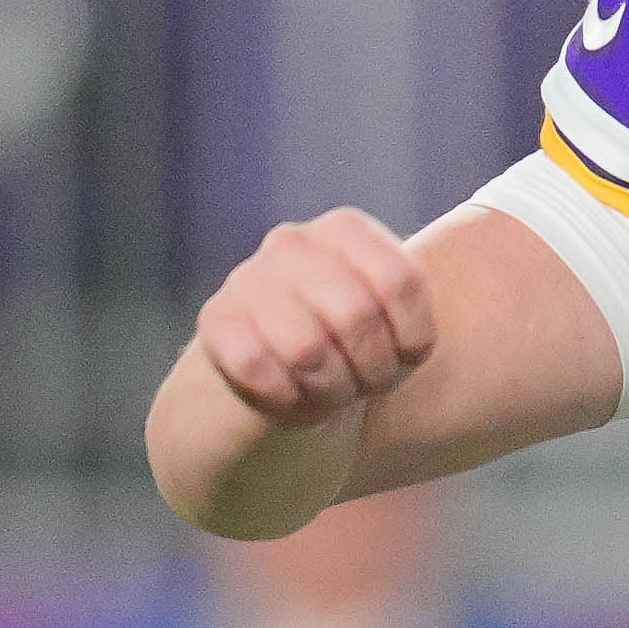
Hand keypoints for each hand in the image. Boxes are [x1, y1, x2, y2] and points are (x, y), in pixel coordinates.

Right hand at [195, 209, 440, 430]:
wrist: (291, 378)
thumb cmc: (358, 348)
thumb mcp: (401, 328)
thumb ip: (404, 309)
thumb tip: (366, 315)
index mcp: (346, 231)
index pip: (399, 281)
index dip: (412, 337)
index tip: (405, 356)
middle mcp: (293, 242)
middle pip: (356, 314)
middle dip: (373, 368)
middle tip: (366, 380)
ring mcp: (248, 278)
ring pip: (305, 348)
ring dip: (330, 388)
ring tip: (331, 387)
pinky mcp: (216, 319)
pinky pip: (256, 368)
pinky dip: (286, 396)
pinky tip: (291, 392)